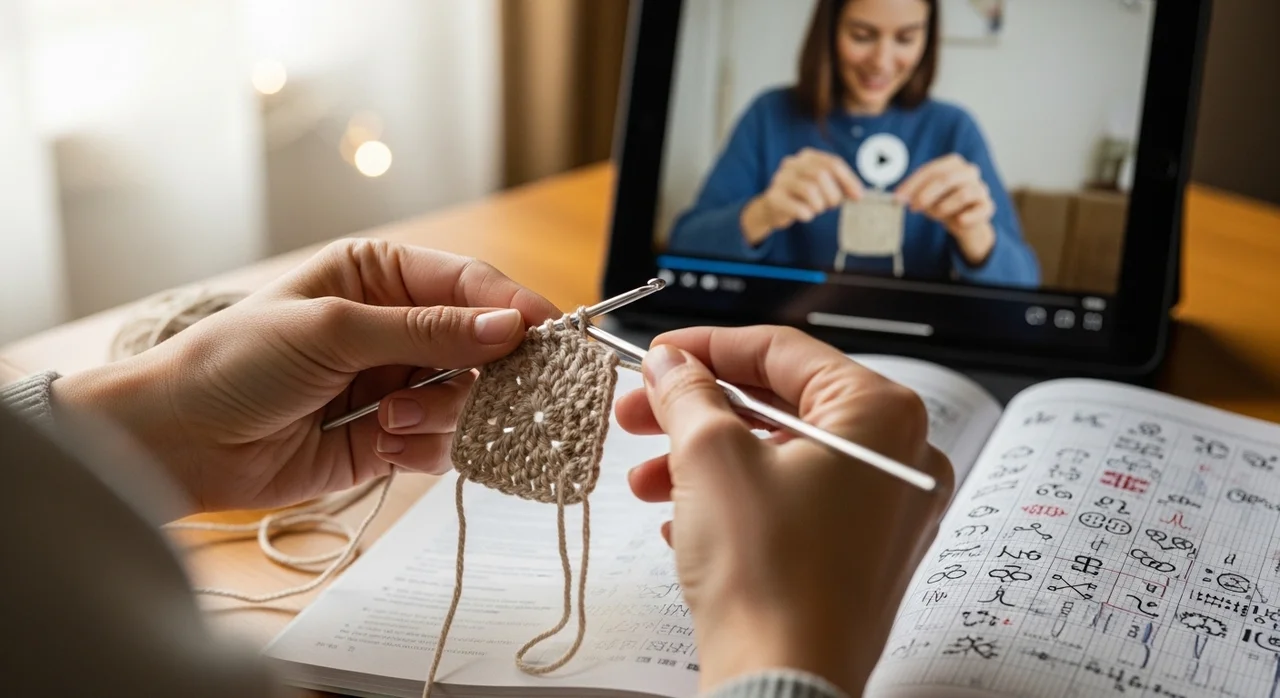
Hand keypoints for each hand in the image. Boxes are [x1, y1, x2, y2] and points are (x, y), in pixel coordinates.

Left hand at [52, 239, 558, 514]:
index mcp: (379, 276)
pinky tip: (381, 444)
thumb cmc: (236, 363)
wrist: (180, 442)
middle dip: (480, 373)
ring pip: (469, 399)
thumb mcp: (333, 329)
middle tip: (480, 393)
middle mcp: (396, 327)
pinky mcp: (390, 436)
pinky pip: (442, 442)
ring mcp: (396, 383)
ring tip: (387, 420)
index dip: (513, 307)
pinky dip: (423, 447)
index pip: (469, 282)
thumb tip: (509, 326)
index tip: (552, 335)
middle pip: (482, 346)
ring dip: (440, 414)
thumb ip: (427, 331)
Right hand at [614, 326, 952, 695]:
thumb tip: (672, 366)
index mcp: (880, 415)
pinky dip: (733, 500)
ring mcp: (884, 510)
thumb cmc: (770, 577)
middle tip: (640, 412)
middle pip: (780, 404)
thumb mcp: (710, 457)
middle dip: (697, 410)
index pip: (782, 351)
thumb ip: (688, 393)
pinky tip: (680, 519)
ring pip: (780, 457)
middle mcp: (898, 457)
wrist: (784, 681)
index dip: (707, 347)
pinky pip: (791, 502)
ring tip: (646, 478)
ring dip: (704, 460)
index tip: (659, 356)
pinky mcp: (859, 554)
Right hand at [741, 148, 863, 245]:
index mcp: (807, 156)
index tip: (858, 196)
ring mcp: (780, 179)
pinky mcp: (774, 197)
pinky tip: (805, 215)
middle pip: (821, 175)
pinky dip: (807, 214)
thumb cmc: (801, 196)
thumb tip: (859, 194)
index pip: (833, 163)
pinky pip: (798, 207)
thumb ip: (841, 186)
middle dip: (833, 195)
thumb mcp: (823, 186)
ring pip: (810, 190)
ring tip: (816, 209)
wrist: (772, 208)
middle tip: (831, 206)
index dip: (849, 180)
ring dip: (819, 205)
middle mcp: (792, 163)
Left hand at [894, 153, 995, 265]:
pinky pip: (980, 210)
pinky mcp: (987, 205)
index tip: (899, 197)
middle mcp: (969, 171)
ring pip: (962, 194)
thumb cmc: (943, 203)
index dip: (913, 184)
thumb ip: (914, 194)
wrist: (964, 221)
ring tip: (935, 215)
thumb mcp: (926, 197)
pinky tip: (960, 220)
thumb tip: (899, 197)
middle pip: (946, 179)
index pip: (931, 170)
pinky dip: (968, 216)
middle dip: (926, 194)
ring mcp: (980, 187)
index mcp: (952, 163)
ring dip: (943, 208)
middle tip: (913, 207)